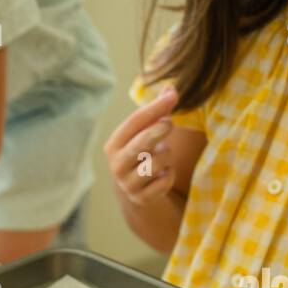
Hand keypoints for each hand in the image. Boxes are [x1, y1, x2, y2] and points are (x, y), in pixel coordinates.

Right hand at [104, 87, 179, 207]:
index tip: (173, 96)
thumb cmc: (142, 153)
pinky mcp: (141, 198)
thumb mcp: (144, 133)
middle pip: (139, 144)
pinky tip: (163, 174)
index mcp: (114, 144)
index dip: (154, 108)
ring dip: (166, 156)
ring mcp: (127, 183)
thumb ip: (157, 112)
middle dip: (156, 131)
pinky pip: (164, 181)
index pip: (133, 122)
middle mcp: (116, 165)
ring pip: (156, 163)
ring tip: (162, 156)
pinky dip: (169, 175)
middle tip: (170, 123)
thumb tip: (171, 89)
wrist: (134, 190)